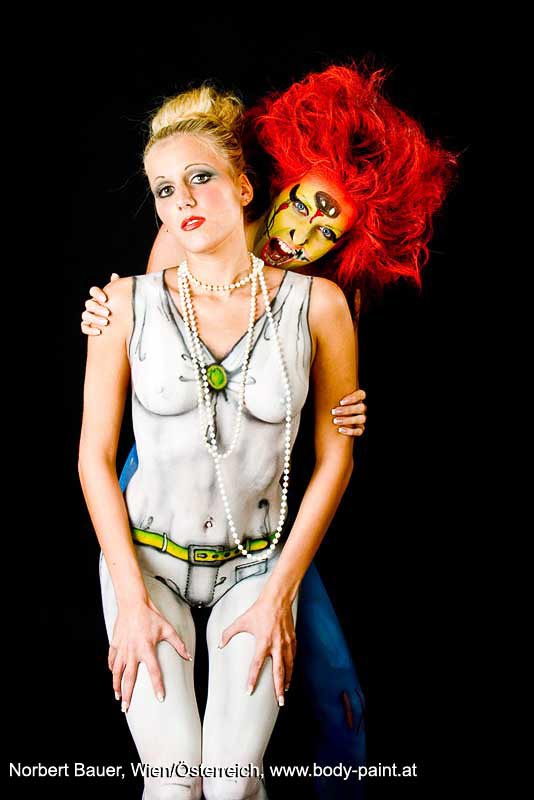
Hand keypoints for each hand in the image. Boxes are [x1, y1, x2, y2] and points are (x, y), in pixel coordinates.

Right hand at [81, 273, 119, 335]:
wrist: (120, 325)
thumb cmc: (120, 308)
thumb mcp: (120, 298)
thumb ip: (117, 287)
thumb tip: (114, 275)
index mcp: (98, 297)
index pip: (93, 291)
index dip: (97, 294)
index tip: (106, 299)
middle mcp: (92, 305)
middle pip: (89, 304)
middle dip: (98, 308)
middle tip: (108, 313)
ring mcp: (88, 316)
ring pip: (85, 315)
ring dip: (95, 319)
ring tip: (106, 322)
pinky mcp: (87, 326)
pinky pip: (84, 327)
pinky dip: (90, 329)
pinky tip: (99, 331)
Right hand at [108, 596, 191, 711]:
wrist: (133, 604)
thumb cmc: (151, 615)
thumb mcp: (167, 628)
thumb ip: (178, 644)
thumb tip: (188, 657)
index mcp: (147, 649)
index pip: (154, 672)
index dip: (158, 686)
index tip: (160, 698)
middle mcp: (133, 652)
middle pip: (129, 678)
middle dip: (128, 695)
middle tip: (126, 709)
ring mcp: (122, 649)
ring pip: (117, 672)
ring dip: (116, 686)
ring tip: (118, 697)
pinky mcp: (115, 644)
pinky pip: (112, 660)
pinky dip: (112, 669)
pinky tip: (113, 675)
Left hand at [219, 594, 295, 706]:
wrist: (277, 599)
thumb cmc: (259, 610)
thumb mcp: (241, 621)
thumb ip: (228, 633)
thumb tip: (219, 644)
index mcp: (263, 642)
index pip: (256, 665)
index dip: (252, 679)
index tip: (249, 691)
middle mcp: (276, 645)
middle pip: (278, 672)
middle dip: (279, 688)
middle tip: (280, 702)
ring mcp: (286, 643)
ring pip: (288, 667)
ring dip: (287, 680)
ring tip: (285, 692)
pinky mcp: (293, 640)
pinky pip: (293, 657)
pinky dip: (292, 667)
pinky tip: (290, 674)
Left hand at [331, 388, 366, 436]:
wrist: (331, 423)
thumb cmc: (331, 406)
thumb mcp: (331, 400)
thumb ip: (330, 394)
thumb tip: (317, 385)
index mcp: (356, 399)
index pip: (361, 394)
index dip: (354, 397)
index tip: (341, 402)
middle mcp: (361, 408)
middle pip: (361, 407)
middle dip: (347, 410)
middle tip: (334, 412)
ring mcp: (361, 419)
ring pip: (361, 419)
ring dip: (348, 420)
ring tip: (335, 421)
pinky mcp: (360, 429)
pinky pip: (359, 431)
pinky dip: (350, 431)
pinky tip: (340, 430)